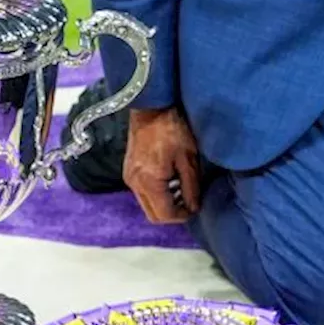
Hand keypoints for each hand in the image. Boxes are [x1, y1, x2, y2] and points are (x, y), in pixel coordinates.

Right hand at [123, 108, 200, 222]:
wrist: (150, 108)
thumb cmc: (173, 130)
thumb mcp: (188, 159)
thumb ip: (191, 187)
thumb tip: (193, 208)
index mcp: (149, 181)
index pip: (164, 214)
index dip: (182, 216)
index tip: (195, 208)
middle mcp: (134, 184)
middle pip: (153, 215)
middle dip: (172, 214)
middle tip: (188, 203)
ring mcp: (129, 178)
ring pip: (147, 205)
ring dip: (164, 204)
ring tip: (181, 190)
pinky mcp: (128, 172)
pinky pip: (143, 193)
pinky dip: (157, 194)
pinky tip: (170, 182)